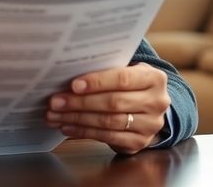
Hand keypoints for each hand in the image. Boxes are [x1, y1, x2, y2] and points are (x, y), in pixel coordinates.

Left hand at [45, 63, 169, 153]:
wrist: (147, 108)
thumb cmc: (129, 85)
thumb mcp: (125, 71)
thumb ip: (104, 71)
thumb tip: (66, 74)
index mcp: (154, 78)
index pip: (123, 79)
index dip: (96, 82)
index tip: (73, 85)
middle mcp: (157, 102)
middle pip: (113, 103)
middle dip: (80, 102)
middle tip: (55, 102)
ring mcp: (150, 125)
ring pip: (108, 122)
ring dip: (77, 118)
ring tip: (55, 115)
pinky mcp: (139, 142)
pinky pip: (108, 138)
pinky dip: (84, 132)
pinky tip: (67, 127)